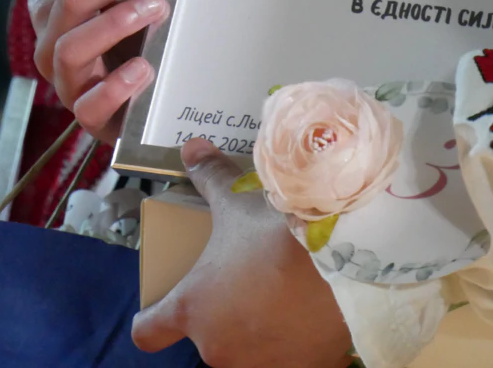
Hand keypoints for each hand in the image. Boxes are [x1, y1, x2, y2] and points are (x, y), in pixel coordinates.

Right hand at [33, 0, 185, 141]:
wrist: (136, 110)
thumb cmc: (135, 47)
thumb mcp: (142, 2)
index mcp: (65, 3)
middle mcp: (56, 38)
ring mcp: (69, 80)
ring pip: (73, 46)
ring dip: (115, 22)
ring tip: (158, 6)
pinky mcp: (88, 117)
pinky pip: (89, 105)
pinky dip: (115, 86)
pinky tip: (143, 69)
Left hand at [132, 139, 352, 367]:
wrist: (345, 264)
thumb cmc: (276, 235)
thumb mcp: (238, 202)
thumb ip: (211, 178)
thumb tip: (191, 146)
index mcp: (192, 309)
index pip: (148, 331)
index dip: (155, 317)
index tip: (166, 304)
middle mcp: (217, 348)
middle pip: (208, 337)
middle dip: (225, 315)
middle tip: (252, 282)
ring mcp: (260, 364)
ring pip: (250, 352)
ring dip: (261, 332)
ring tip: (289, 298)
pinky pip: (293, 358)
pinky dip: (299, 342)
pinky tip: (317, 314)